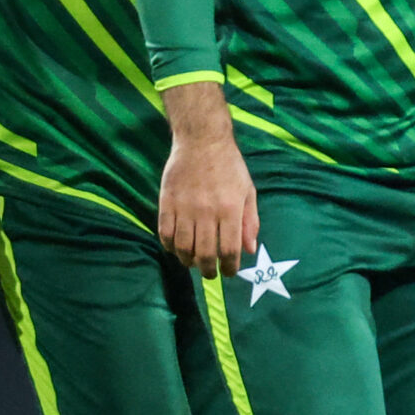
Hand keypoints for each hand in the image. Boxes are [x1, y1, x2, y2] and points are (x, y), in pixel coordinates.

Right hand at [156, 84, 256, 277]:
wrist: (202, 140)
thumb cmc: (229, 166)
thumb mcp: (248, 191)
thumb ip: (250, 221)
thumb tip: (250, 250)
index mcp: (230, 209)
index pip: (229, 250)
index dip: (229, 267)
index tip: (229, 272)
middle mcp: (207, 211)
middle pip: (204, 254)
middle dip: (208, 271)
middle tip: (210, 273)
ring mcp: (185, 207)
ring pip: (182, 247)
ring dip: (187, 261)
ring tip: (193, 263)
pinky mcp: (167, 202)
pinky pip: (165, 233)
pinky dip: (169, 246)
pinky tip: (176, 248)